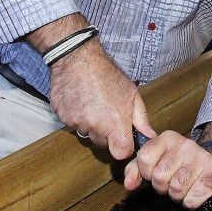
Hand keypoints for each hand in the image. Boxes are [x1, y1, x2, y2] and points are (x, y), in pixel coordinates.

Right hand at [32, 14, 153, 159]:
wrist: (77, 58)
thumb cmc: (107, 74)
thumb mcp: (132, 94)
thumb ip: (141, 119)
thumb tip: (149, 136)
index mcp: (114, 123)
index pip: (120, 153)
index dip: (123, 147)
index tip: (123, 138)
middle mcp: (94, 126)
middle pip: (102, 144)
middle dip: (106, 134)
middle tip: (107, 112)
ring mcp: (76, 122)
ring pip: (86, 133)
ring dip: (90, 124)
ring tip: (93, 103)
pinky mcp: (62, 117)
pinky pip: (72, 124)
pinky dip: (76, 116)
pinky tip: (81, 100)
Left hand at [125, 131, 211, 208]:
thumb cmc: (179, 162)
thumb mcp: (156, 159)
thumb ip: (136, 169)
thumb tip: (129, 184)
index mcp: (167, 138)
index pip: (144, 159)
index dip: (147, 172)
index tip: (154, 173)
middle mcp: (185, 145)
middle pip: (159, 177)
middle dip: (163, 186)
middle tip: (171, 181)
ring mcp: (201, 159)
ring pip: (176, 189)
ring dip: (177, 195)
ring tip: (183, 186)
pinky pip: (191, 199)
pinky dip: (190, 201)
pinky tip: (194, 191)